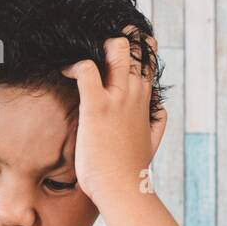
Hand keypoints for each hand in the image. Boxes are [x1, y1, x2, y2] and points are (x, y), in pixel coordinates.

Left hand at [60, 26, 167, 204]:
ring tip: (80, 51)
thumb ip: (157, 124)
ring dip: (98, 45)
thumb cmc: (131, 169)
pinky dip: (74, 65)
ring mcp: (118, 98)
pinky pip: (87, 69)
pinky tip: (65, 72)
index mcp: (146, 101)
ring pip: (116, 49)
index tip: (120, 46)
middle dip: (117, 37)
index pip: (147, 61)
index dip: (136, 47)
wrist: (123, 188)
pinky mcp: (97, 105)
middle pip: (134, 47)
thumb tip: (160, 112)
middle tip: (95, 42)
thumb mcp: (152, 142)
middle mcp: (135, 94)